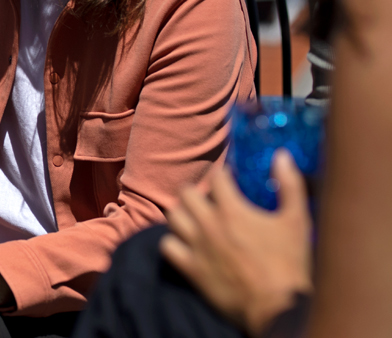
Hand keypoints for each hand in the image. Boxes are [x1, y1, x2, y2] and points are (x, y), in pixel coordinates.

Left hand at [161, 150, 313, 334]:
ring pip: (172, 216)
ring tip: (196, 218)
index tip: (230, 180)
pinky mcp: (190, 268)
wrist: (277, 307)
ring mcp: (196, 247)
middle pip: (186, 193)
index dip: (224, 175)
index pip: (217, 177)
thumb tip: (282, 155)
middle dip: (198, 192)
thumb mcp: (297, 221)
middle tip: (210, 199)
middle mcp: (209, 224)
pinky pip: (166, 246)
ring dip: (183, 214)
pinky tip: (185, 243)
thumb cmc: (290, 264)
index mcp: (233, 210)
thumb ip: (290, 185)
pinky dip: (173, 241)